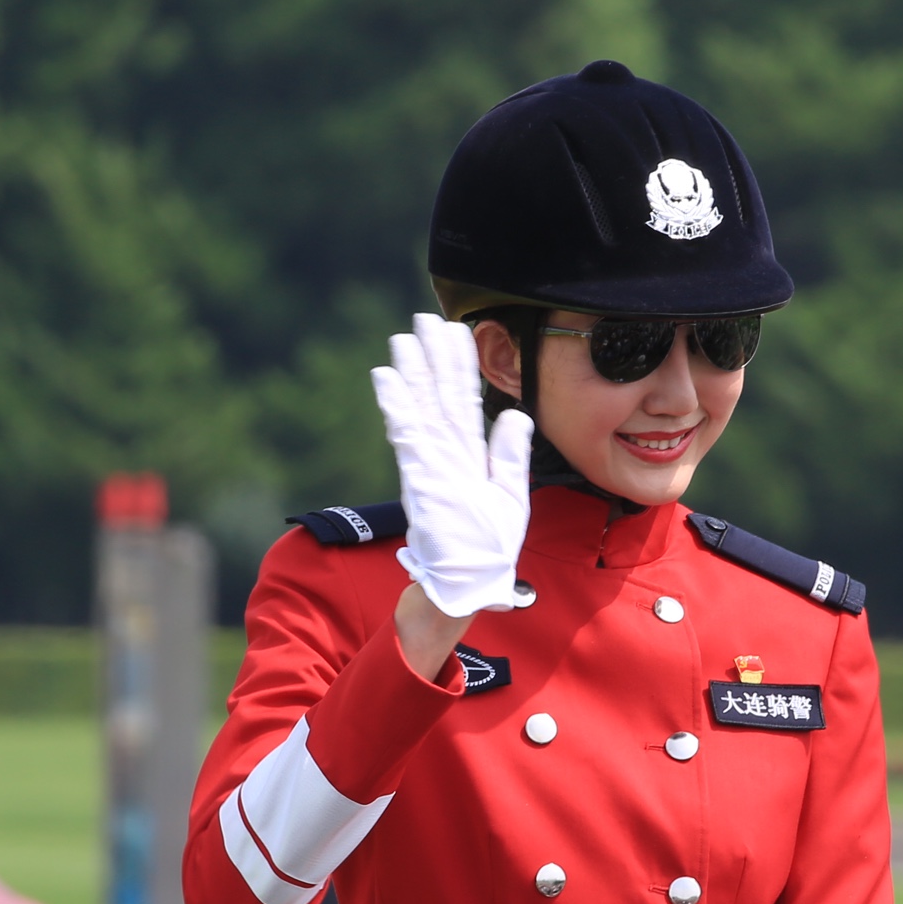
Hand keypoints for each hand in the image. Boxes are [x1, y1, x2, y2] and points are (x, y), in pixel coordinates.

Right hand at [374, 314, 533, 619]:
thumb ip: (511, 454)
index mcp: (470, 455)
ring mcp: (430, 463)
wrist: (471, 584)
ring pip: (420, 407)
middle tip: (424, 319)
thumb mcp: (511, 494)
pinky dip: (397, 406)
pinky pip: (407, 435)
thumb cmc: (487, 548)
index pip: (465, 401)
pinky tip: (386, 378)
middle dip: (433, 356)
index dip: (461, 366)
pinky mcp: (419, 478)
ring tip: (403, 338)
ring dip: (412, 372)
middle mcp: (446, 453)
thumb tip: (516, 414)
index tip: (458, 333)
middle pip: (439, 395)